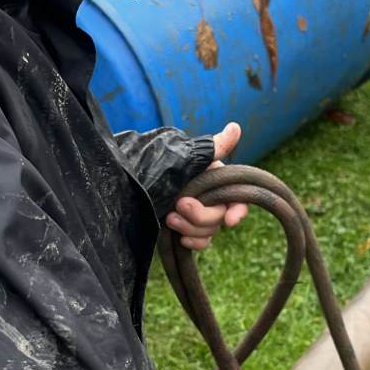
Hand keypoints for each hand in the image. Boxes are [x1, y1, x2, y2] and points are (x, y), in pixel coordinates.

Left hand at [165, 122, 247, 251]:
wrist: (131, 185)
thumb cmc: (157, 166)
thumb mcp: (185, 156)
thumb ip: (213, 148)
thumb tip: (235, 127)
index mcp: (214, 178)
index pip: (238, 196)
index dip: (238, 210)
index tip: (229, 221)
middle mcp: (209, 196)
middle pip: (220, 216)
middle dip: (201, 215)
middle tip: (179, 205)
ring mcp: (197, 213)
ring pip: (210, 231)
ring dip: (191, 228)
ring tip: (170, 218)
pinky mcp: (186, 228)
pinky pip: (200, 242)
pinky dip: (193, 241)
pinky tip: (180, 238)